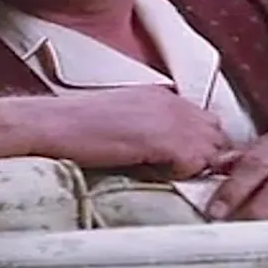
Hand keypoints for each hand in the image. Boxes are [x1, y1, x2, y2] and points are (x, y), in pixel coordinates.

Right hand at [23, 86, 233, 178]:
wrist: (53, 123)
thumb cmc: (77, 126)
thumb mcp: (124, 118)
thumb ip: (151, 127)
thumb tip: (166, 152)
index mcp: (161, 95)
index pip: (203, 119)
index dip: (198, 144)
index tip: (183, 162)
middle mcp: (171, 101)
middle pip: (213, 132)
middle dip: (202, 155)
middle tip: (177, 171)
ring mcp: (169, 118)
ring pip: (209, 148)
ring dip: (193, 165)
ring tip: (163, 172)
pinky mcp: (162, 138)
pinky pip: (193, 161)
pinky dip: (180, 173)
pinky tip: (153, 172)